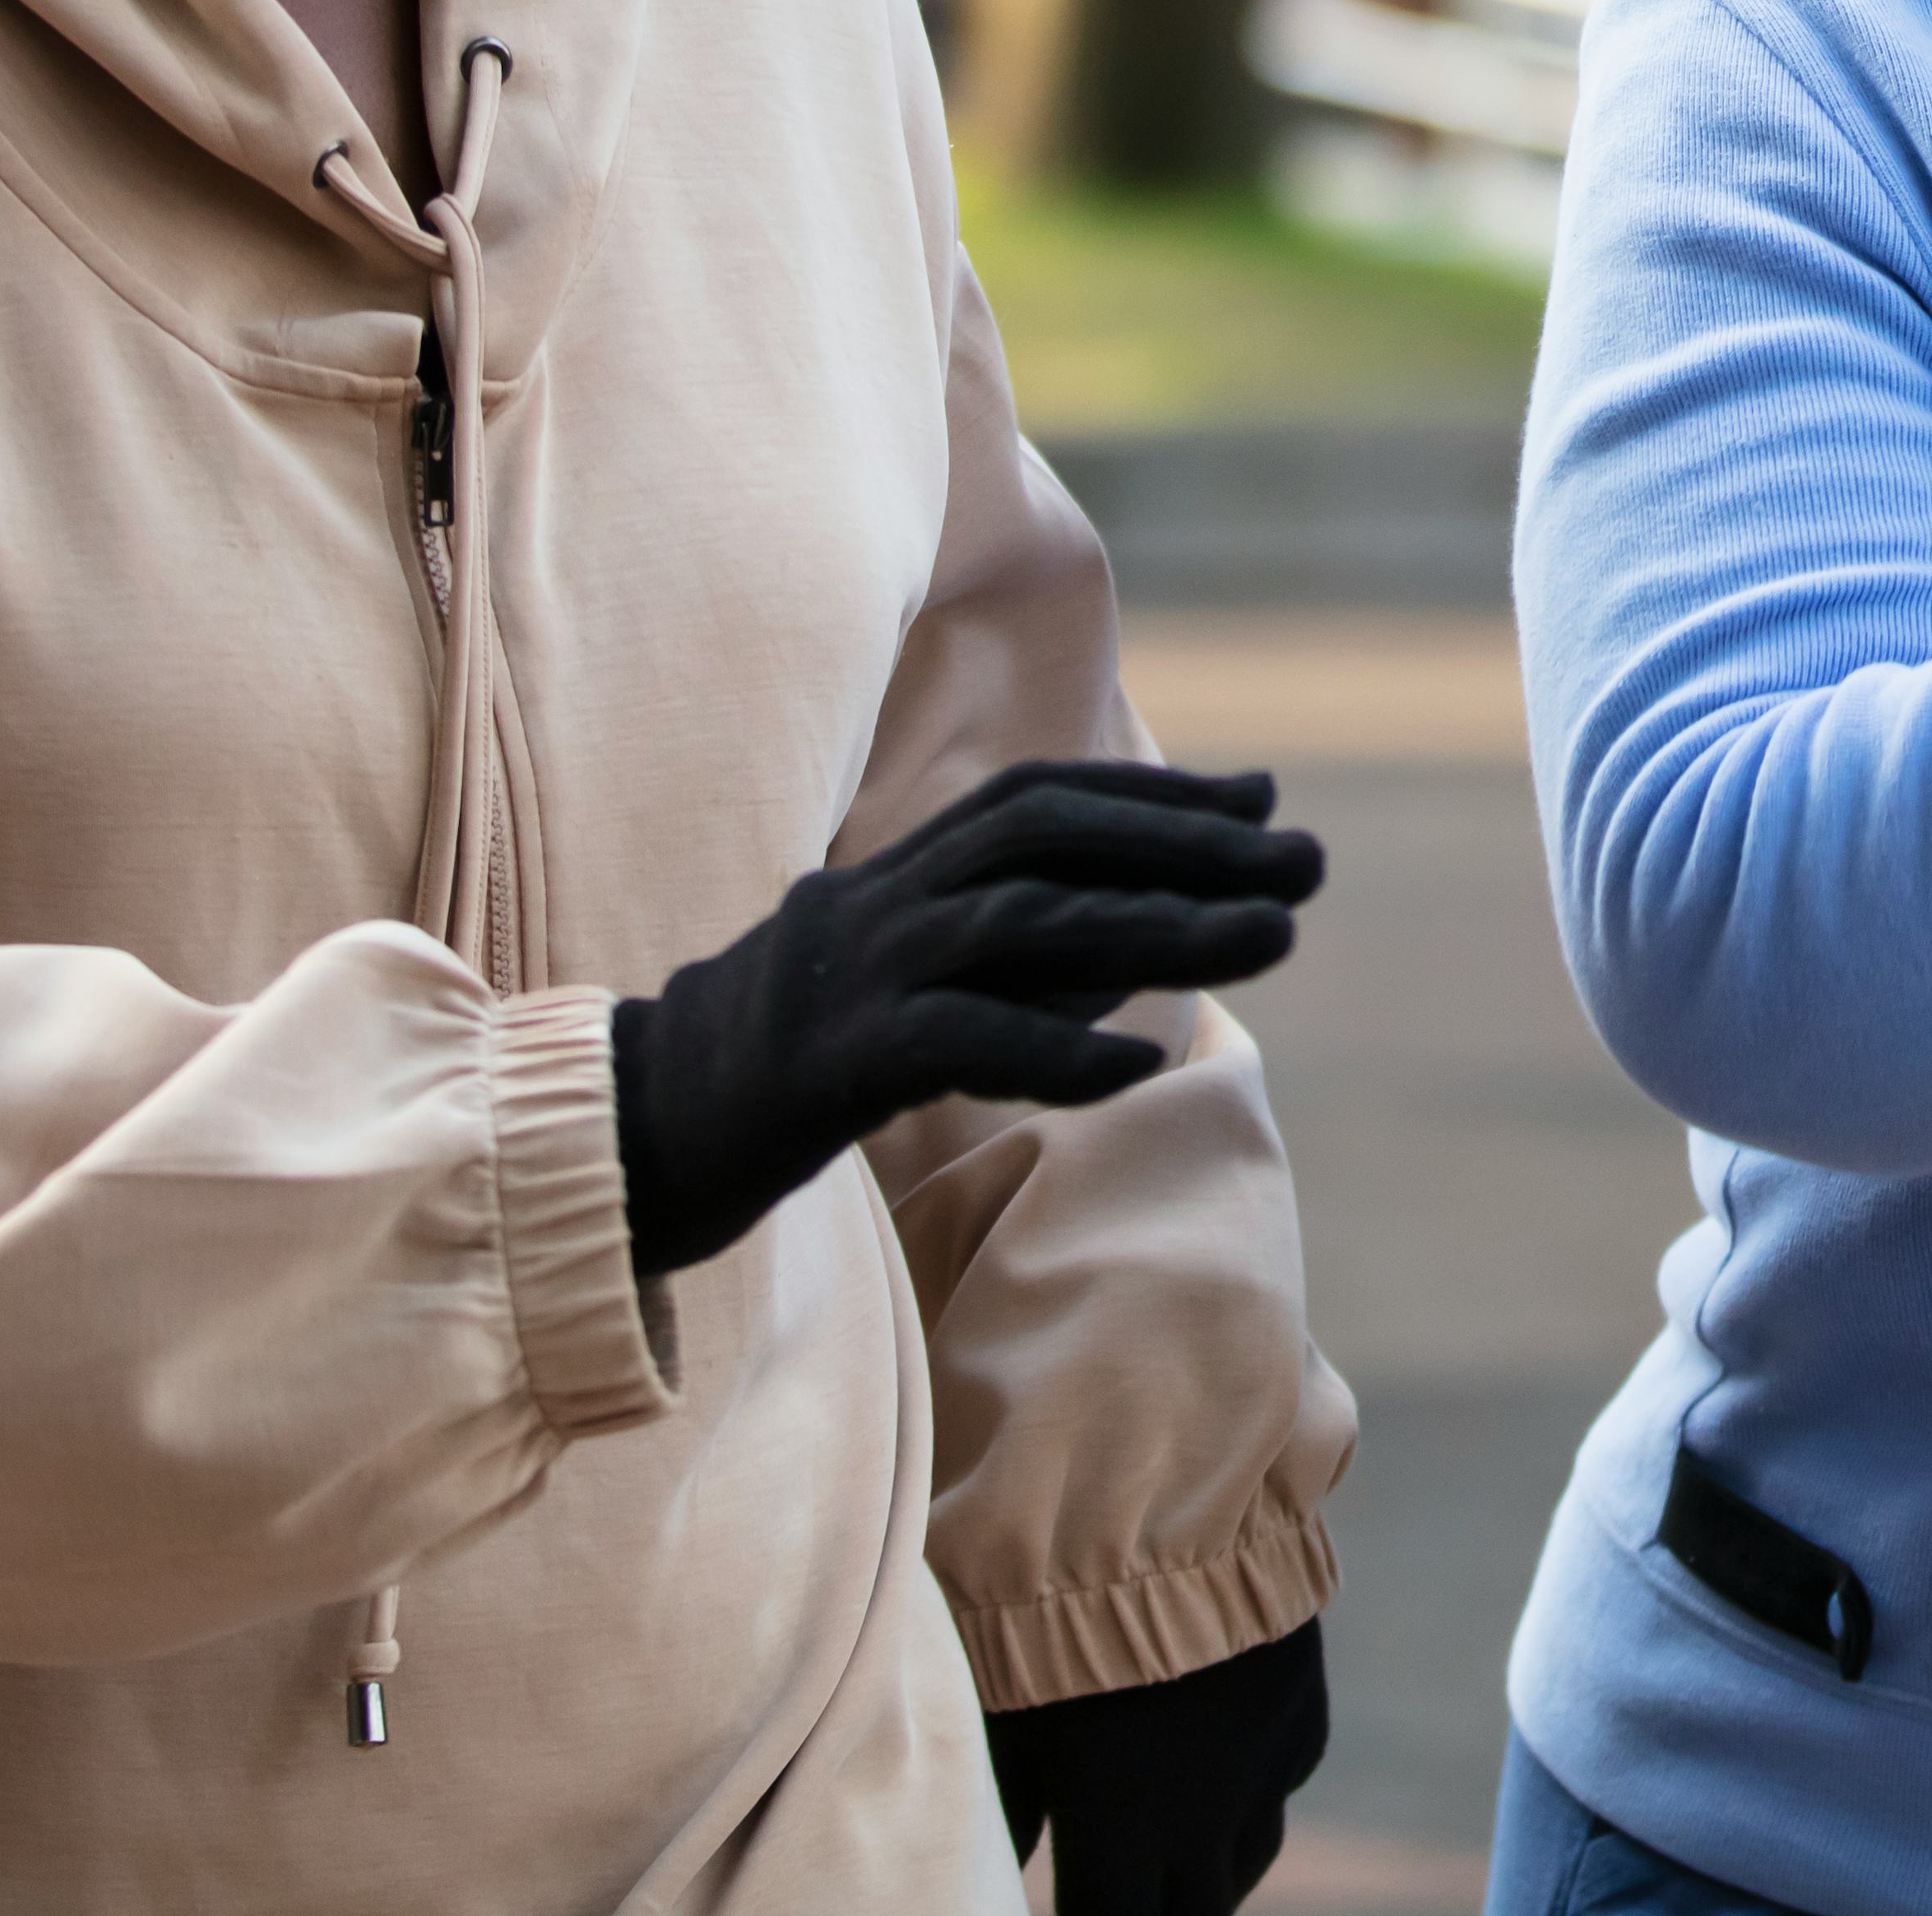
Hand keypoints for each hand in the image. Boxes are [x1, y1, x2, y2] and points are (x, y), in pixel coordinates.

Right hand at [606, 760, 1322, 1281]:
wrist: (626, 1135)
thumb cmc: (776, 1069)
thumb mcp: (894, 988)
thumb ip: (996, 956)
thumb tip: (1139, 940)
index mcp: (891, 876)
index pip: (1039, 803)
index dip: (1154, 796)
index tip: (1262, 803)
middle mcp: (876, 902)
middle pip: (1047, 843)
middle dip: (1185, 845)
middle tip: (1305, 863)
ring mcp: (851, 976)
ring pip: (1023, 929)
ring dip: (1160, 929)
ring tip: (1273, 939)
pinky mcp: (829, 1065)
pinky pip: (958, 1042)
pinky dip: (1053, 1047)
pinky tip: (1140, 1061)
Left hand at [988, 1617, 1326, 1915]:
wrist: (1165, 1499)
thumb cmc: (1053, 1607)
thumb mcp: (1009, 1711)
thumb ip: (1006, 1804)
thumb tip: (1002, 1862)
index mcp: (1119, 1832)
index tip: (1074, 1907)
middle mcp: (1203, 1819)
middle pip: (1191, 1915)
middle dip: (1154, 1911)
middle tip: (1123, 1894)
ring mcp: (1263, 1766)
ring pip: (1246, 1863)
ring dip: (1208, 1877)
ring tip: (1172, 1869)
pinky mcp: (1300, 1711)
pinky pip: (1280, 1782)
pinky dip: (1250, 1796)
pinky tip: (1221, 1775)